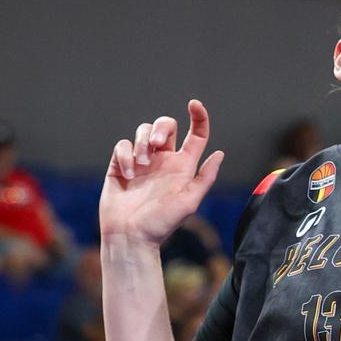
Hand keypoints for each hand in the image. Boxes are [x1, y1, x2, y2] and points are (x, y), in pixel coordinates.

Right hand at [100, 100, 225, 246]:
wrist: (131, 236)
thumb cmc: (161, 224)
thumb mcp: (189, 201)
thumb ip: (205, 177)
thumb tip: (220, 153)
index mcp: (184, 166)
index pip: (196, 134)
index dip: (198, 116)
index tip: (194, 104)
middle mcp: (164, 160)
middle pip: (166, 125)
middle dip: (162, 127)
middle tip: (156, 146)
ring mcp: (142, 162)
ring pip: (143, 130)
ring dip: (142, 142)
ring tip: (141, 165)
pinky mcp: (120, 165)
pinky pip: (122, 145)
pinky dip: (125, 155)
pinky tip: (128, 173)